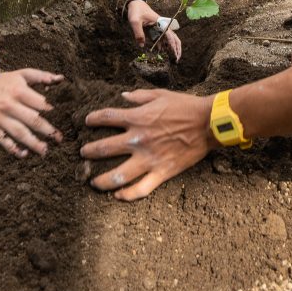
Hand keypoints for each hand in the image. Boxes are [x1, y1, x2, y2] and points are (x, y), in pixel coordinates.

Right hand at [0, 68, 64, 157]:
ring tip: (45, 150)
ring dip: (33, 143)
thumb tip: (60, 78)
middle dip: (48, 130)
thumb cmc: (5, 81)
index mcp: (19, 91)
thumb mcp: (22, 74)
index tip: (61, 116)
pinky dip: (13, 149)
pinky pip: (2, 140)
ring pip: (19, 133)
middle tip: (59, 138)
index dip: (51, 110)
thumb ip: (42, 76)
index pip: (39, 103)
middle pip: (32, 120)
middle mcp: (9, 105)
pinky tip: (24, 154)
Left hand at [81, 89, 213, 199]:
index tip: (87, 122)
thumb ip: (139, 97)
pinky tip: (118, 196)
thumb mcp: (160, 95)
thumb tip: (123, 96)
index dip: (93, 119)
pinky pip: (140, 189)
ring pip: (118, 175)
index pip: (106, 117)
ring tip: (93, 182)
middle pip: (104, 148)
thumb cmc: (185, 106)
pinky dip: (127, 195)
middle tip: (83, 154)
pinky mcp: (161, 172)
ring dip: (101, 180)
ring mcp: (149, 158)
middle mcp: (138, 139)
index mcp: (137, 118)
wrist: (208, 123)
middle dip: (89, 152)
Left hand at [127, 0, 182, 60]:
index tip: (174, 53)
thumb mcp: (135, 22)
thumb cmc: (136, 11)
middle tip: (177, 58)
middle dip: (177, 48)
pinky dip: (164, 45)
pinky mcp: (156, 29)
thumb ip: (138, 33)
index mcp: (160, 23)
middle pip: (174, 37)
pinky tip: (162, 52)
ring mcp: (160, 27)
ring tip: (172, 58)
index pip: (169, 35)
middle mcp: (162, 25)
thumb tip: (142, 46)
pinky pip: (162, 38)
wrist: (135, 3)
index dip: (172, 45)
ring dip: (172, 48)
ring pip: (169, 39)